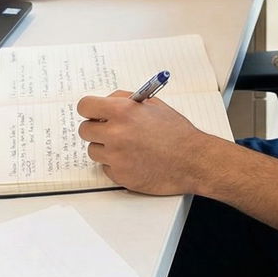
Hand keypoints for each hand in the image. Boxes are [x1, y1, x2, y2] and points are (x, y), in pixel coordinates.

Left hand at [77, 91, 212, 195]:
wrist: (193, 161)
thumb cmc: (177, 133)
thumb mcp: (153, 105)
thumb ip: (126, 100)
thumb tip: (106, 101)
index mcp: (123, 112)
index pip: (84, 106)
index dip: (89, 109)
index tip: (93, 113)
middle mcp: (116, 133)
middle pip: (85, 130)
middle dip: (96, 129)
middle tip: (110, 130)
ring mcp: (116, 157)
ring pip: (93, 150)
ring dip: (105, 148)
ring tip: (127, 147)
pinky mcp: (120, 176)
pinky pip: (106, 167)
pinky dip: (116, 164)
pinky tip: (134, 160)